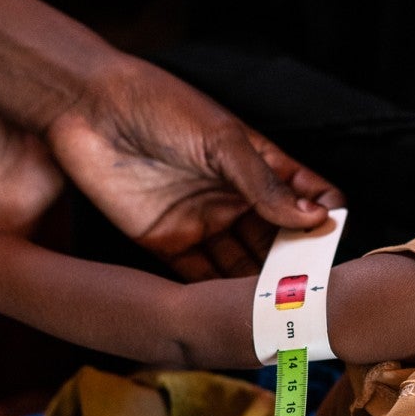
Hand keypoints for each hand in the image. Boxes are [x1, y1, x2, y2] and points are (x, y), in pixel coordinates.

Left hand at [45, 56, 345, 277]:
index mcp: (258, 166)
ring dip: (259, 284)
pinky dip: (217, 294)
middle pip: (279, 240)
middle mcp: (235, 198)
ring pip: (242, 264)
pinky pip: (200, 276)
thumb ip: (265, 184)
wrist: (84, 107)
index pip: (307, 198)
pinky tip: (233, 309)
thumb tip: (315, 217)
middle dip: (295, 263)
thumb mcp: (222, 141)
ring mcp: (203, 221)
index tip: (329, 241)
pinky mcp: (166, 241)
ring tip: (276, 306)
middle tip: (306, 289)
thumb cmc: (160, 106)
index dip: (323, 219)